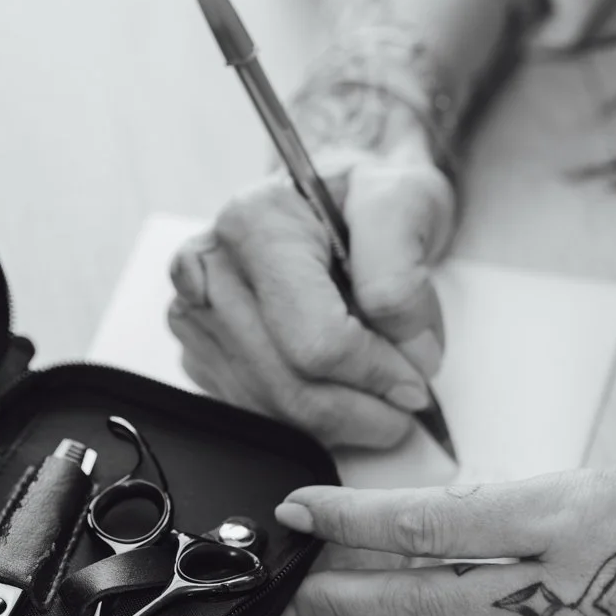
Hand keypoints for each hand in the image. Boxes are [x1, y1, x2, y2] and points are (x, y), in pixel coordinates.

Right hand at [167, 143, 456, 449]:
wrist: (335, 195)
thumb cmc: (367, 197)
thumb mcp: (407, 200)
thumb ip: (403, 272)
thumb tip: (407, 353)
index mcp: (255, 223)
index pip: (316, 339)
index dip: (377, 373)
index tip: (418, 379)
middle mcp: (209, 267)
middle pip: (293, 387)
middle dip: (365, 408)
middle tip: (409, 398)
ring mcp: (197, 314)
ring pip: (276, 412)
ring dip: (342, 421)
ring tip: (380, 391)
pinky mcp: (199, 352)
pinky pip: (260, 415)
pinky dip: (311, 420)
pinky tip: (340, 387)